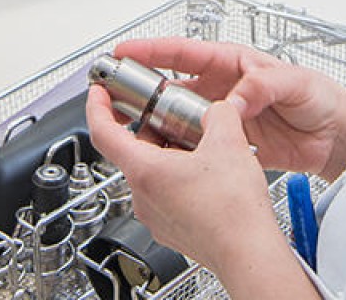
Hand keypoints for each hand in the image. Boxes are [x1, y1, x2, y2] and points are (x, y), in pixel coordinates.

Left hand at [87, 84, 311, 297]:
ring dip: (168, 153)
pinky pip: (164, 194)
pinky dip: (177, 176)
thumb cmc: (233, 212)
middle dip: (151, 128)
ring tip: (198, 144)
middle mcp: (142, 196)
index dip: (97, 106)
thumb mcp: (228, 141)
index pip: (103, 132)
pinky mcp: (171, 229)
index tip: (99, 93)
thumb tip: (218, 108)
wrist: (248, 253)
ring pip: (150, 173)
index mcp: (145, 171)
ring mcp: (155, 216)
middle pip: (132, 150)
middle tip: (172, 114)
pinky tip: (206, 173)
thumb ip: (218, 113)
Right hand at [103, 37, 345, 179]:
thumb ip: (263, 85)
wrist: (336, 137)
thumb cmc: (320, 97)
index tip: (125, 52)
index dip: (152, 51)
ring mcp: (221, 117)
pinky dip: (179, 152)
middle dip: (143, 90)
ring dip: (157, 125)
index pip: (184, 52)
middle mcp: (222, 88)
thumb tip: (236, 97)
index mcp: (232, 63)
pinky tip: (167, 156)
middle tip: (117, 96)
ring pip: (178, 118)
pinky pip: (195, 146)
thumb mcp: (294, 82)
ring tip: (136, 131)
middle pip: (172, 86)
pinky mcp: (227, 144)